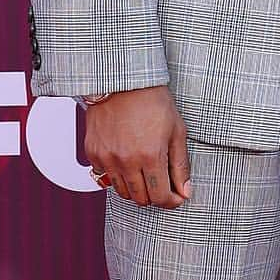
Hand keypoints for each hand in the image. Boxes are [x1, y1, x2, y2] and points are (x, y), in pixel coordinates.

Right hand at [83, 84, 191, 207]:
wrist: (122, 79)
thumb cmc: (152, 100)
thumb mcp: (176, 129)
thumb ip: (180, 165)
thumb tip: (185, 192)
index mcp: (150, 156)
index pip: (160, 197)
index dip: (171, 200)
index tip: (176, 196)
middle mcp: (126, 161)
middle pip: (141, 199)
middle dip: (154, 194)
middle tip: (161, 180)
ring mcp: (107, 158)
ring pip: (122, 192)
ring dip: (135, 187)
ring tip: (144, 169)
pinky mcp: (93, 153)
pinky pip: (105, 177)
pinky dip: (117, 174)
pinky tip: (126, 158)